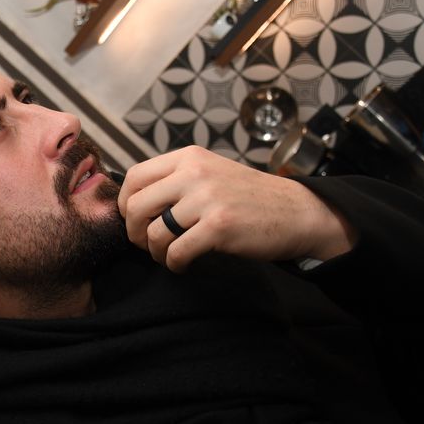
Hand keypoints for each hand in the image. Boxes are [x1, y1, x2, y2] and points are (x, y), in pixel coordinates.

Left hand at [117, 146, 356, 271]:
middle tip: (147, 245)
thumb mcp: (210, 173)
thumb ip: (176, 180)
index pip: (135, 177)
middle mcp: (194, 173)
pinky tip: (183, 265)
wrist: (297, 212)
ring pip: (154, 233)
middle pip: (137, 206)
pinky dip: (174, 264)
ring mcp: (207, 199)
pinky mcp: (219, 226)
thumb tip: (134, 201)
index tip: (135, 220)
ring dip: (155, 252)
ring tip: (168, 256)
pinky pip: (176, 252)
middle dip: (135, 233)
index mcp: (189, 158)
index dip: (126, 204)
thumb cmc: (250, 197)